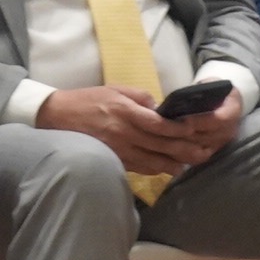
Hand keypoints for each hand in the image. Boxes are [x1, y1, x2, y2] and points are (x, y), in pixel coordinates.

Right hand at [38, 86, 233, 174]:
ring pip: (153, 161)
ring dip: (174, 163)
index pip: (158, 124)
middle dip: (184, 150)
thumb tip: (161, 110)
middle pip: (160, 145)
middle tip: (203, 153)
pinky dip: (156, 169)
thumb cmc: (87, 100)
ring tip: (191, 163)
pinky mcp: (114, 160)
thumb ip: (140, 98)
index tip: (194, 129)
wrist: (57, 117)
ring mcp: (118, 150)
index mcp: (125, 112)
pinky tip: (168, 168)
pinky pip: (140, 167)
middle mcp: (123, 133)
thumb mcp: (115, 90)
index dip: (178, 129)